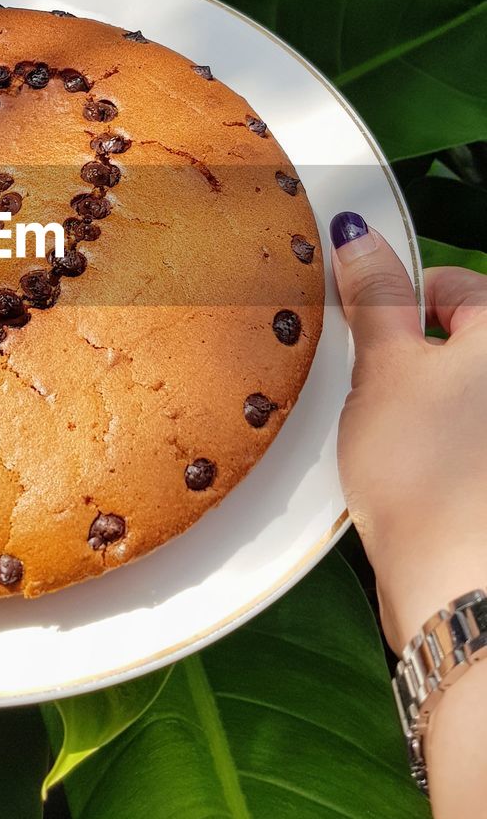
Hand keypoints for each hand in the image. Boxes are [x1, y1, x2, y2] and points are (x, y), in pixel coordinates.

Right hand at [331, 211, 486, 654]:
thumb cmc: (428, 475)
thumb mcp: (384, 366)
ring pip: (456, 392)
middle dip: (408, 356)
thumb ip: (373, 295)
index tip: (363, 331)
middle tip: (372, 389)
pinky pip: (460, 436)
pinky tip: (408, 470)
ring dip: (419, 403)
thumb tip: (359, 235)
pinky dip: (433, 442)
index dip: (397, 303)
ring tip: (389, 436)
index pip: (452, 284)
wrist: (456, 582)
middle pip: (456, 340)